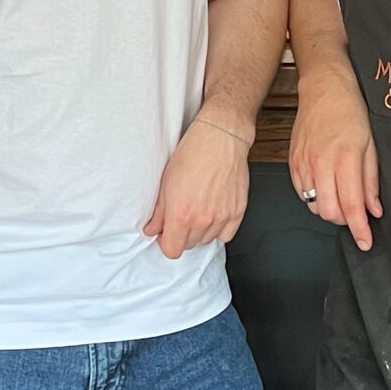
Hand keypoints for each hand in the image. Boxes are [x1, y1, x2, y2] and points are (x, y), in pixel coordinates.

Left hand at [144, 115, 252, 257]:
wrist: (220, 139)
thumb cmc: (192, 155)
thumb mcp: (166, 183)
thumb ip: (158, 213)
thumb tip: (152, 229)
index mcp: (181, 215)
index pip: (172, 250)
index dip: (166, 242)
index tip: (166, 233)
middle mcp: (203, 220)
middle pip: (189, 246)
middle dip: (182, 235)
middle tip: (181, 216)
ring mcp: (222, 217)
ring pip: (207, 241)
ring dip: (200, 232)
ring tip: (198, 210)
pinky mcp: (237, 212)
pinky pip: (226, 235)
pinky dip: (219, 229)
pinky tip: (213, 214)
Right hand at [289, 74, 380, 251]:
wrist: (324, 89)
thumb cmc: (351, 112)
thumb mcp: (371, 145)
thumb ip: (371, 180)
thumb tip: (374, 209)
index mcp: (344, 159)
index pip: (352, 206)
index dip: (359, 229)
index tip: (366, 243)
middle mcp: (320, 164)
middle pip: (329, 212)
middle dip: (344, 220)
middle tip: (356, 213)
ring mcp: (303, 164)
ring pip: (314, 206)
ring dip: (330, 209)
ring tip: (341, 194)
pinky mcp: (293, 163)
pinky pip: (303, 193)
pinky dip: (315, 197)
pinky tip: (326, 185)